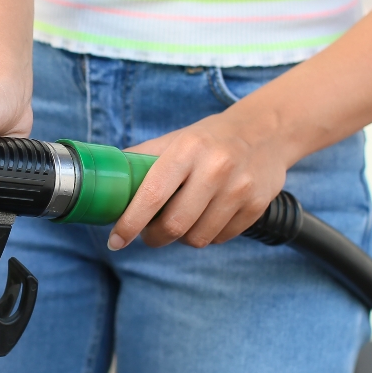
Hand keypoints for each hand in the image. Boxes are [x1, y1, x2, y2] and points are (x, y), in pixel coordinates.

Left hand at [107, 111, 291, 250]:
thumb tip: (104, 180)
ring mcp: (239, 189)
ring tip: (181, 221)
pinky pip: (220, 238)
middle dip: (154, 237)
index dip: (130, 223)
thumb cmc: (210, 139)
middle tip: (149, 234)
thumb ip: (142, 159)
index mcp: (187, 150)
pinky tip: (206, 218)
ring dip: (182, 238)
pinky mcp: (257, 205)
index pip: (152, 195)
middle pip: (174, 225)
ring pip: (197, 238)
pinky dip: (207, 235)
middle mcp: (215, 168)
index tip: (115, 240)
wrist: (267, 131)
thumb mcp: (176, 139)